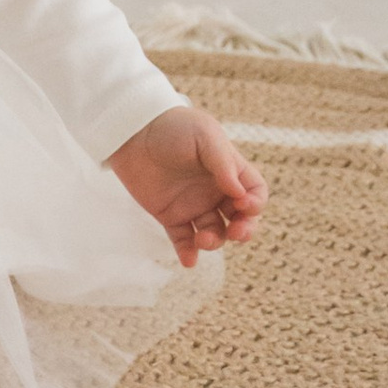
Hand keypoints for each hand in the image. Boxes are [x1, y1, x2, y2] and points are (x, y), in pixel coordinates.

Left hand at [105, 106, 268, 266]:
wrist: (131, 129)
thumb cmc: (172, 126)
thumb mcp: (204, 135)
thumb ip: (223, 163)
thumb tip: (240, 194)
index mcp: (229, 171)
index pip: (255, 193)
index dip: (255, 203)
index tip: (243, 203)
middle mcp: (214, 191)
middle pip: (240, 220)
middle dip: (244, 230)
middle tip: (236, 233)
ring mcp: (192, 205)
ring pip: (213, 233)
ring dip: (214, 242)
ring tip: (203, 239)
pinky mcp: (169, 215)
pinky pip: (183, 240)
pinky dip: (187, 252)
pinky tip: (189, 261)